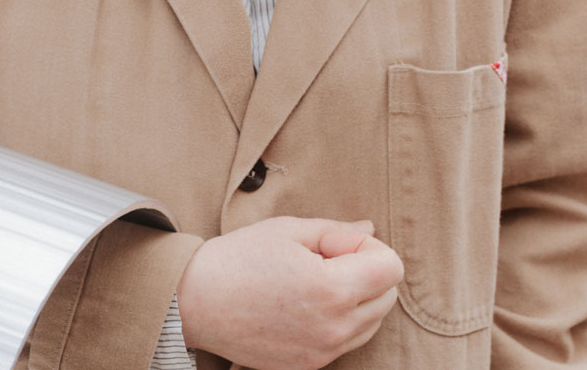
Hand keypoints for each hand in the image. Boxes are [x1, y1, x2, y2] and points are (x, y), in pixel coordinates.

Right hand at [175, 216, 403, 369]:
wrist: (195, 303)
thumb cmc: (238, 260)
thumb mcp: (288, 231)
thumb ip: (336, 231)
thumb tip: (369, 232)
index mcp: (332, 288)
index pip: (392, 268)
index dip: (369, 248)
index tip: (336, 244)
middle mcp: (334, 327)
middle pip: (387, 297)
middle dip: (366, 272)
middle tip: (323, 260)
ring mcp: (323, 351)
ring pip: (371, 322)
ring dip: (356, 299)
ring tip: (313, 284)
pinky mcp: (309, 365)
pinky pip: (347, 341)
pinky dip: (339, 321)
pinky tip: (306, 305)